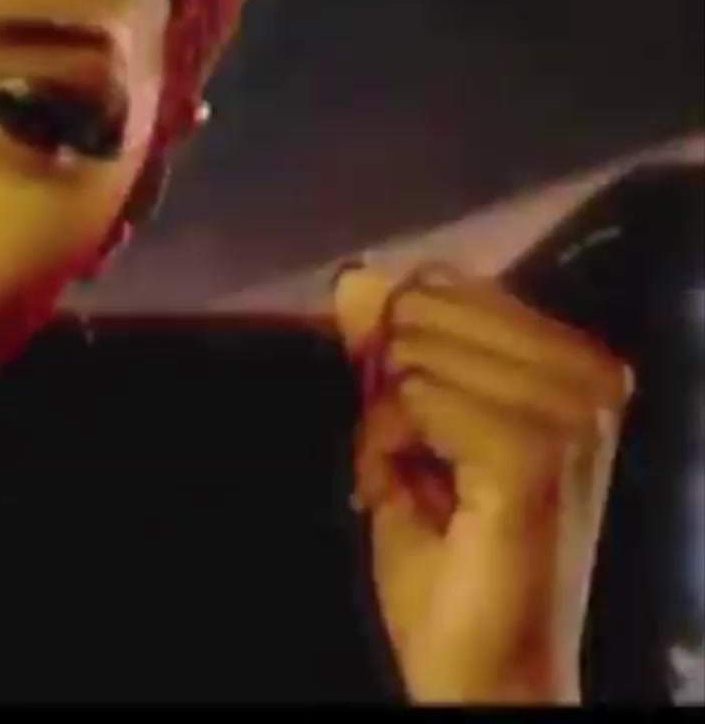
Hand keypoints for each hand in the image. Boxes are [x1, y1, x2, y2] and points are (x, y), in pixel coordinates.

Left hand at [333, 263, 631, 704]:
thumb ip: (389, 353)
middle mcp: (594, 380)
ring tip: (427, 490)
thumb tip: (354, 277)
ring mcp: (571, 417)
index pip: (445, 285)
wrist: (486, 670)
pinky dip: (388, 447)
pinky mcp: (533, 457)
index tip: (424, 437)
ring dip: (387, 426)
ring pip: (412, 354)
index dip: (396, 355)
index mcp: (579, 365)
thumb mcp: (407, 433)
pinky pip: (414, 397)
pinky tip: (418, 497)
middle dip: (389, 391)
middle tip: (421, 470)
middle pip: (424, 310)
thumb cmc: (451, 560)